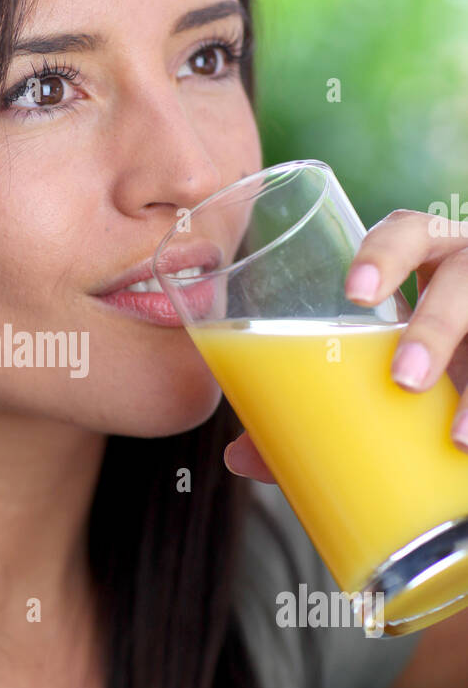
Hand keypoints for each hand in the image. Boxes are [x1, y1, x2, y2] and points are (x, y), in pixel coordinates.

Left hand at [224, 207, 467, 481]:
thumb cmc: (428, 364)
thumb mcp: (383, 370)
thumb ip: (320, 403)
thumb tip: (241, 456)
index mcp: (428, 263)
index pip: (409, 231)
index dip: (385, 252)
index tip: (355, 295)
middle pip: (464, 275)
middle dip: (435, 325)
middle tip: (403, 378)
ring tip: (457, 437)